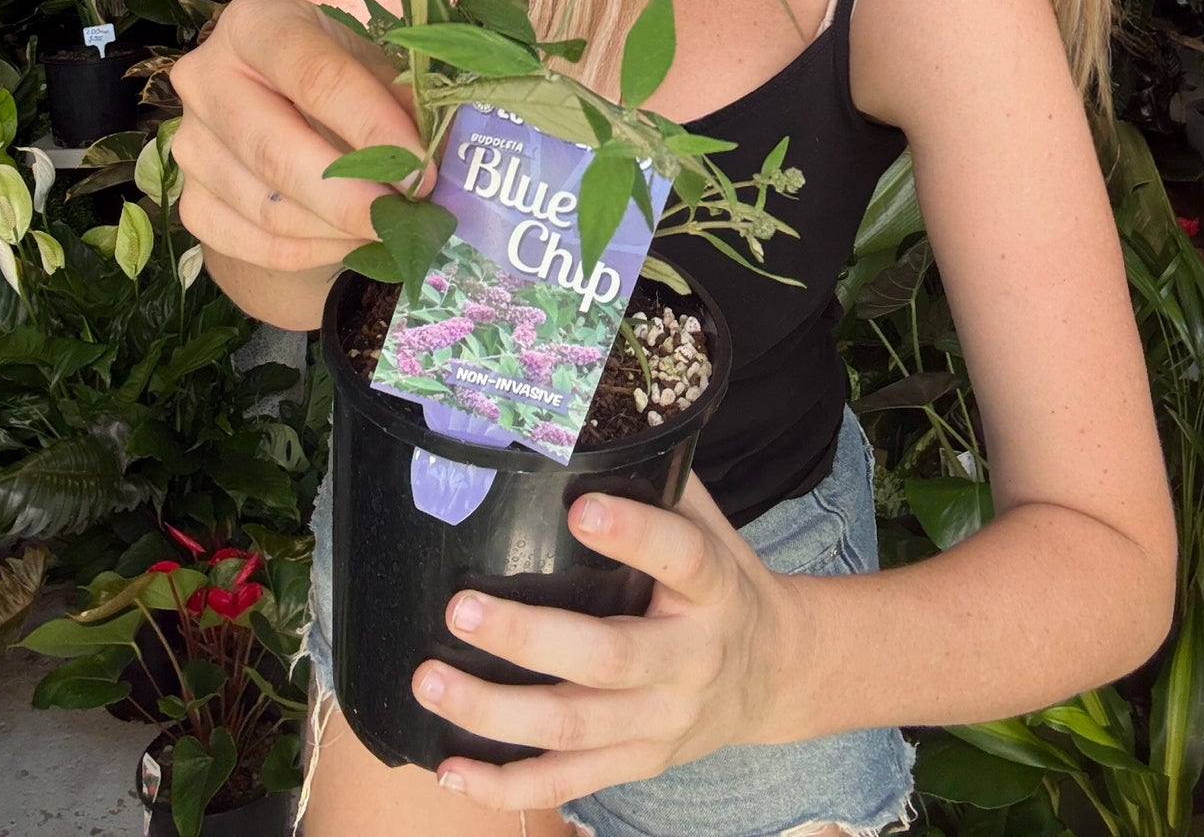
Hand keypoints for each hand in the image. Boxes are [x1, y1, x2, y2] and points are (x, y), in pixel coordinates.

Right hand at [170, 0, 433, 277]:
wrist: (280, 111)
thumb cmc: (335, 77)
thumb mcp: (370, 66)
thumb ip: (401, 99)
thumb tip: (438, 153)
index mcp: (254, 25)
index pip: (315, 76)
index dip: (372, 126)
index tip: (421, 168)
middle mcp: (204, 78)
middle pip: (275, 150)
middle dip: (350, 195)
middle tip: (404, 216)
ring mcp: (190, 146)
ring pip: (266, 208)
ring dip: (338, 229)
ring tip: (389, 229)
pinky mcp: (191, 203)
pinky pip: (255, 245)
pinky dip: (313, 252)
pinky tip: (353, 242)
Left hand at [415, 472, 799, 811]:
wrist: (773, 673)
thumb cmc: (719, 578)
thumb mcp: (707, 522)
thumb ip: (652, 480)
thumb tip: (576, 418)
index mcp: (713, 587)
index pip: (681, 558)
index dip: (634, 534)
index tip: (580, 509)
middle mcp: (690, 660)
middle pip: (608, 658)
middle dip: (528, 637)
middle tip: (461, 607)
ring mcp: (663, 722)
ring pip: (574, 726)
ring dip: (495, 711)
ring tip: (430, 679)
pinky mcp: (638, 764)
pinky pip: (567, 782)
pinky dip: (506, 785)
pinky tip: (449, 769)